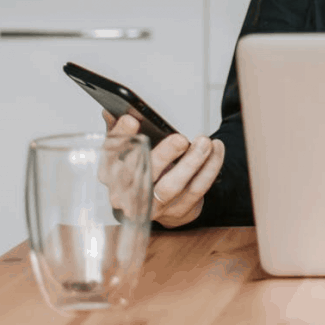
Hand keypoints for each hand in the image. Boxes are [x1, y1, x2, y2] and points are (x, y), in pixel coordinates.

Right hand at [103, 110, 224, 228]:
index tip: (131, 119)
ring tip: (204, 142)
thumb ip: (120, 130)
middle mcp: (126, 197)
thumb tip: (110, 111)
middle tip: (180, 139)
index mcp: (110, 175)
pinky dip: (209, 168)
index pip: (109, 157)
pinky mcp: (177, 212)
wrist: (156, 201)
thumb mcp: (128, 147)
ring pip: (172, 186)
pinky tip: (216, 149)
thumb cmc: (140, 167)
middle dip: (162, 155)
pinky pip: (196, 189)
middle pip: (140, 177)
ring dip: (192, 162)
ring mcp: (152, 207)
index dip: (120, 138)